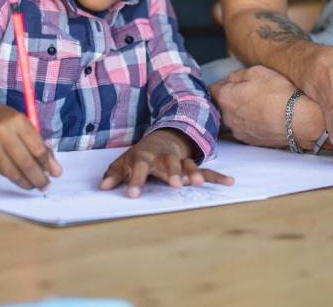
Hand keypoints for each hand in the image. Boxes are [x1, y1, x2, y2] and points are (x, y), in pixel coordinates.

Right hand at [0, 99, 60, 190]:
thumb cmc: (4, 120)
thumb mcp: (24, 124)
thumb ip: (40, 145)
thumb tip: (55, 170)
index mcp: (18, 121)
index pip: (37, 148)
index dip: (46, 164)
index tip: (53, 173)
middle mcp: (3, 132)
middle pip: (26, 162)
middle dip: (38, 178)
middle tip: (45, 185)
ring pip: (13, 172)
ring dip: (27, 182)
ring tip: (34, 185)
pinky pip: (4, 173)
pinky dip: (15, 179)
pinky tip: (21, 180)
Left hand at [99, 129, 233, 197]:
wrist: (162, 137)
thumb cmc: (140, 156)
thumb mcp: (124, 162)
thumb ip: (114, 175)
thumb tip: (102, 188)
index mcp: (145, 157)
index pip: (139, 168)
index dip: (136, 181)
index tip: (133, 195)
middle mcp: (163, 157)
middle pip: (168, 163)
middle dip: (172, 173)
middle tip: (175, 185)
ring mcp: (179, 160)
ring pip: (187, 165)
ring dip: (193, 172)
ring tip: (197, 182)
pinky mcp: (191, 165)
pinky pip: (206, 170)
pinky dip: (217, 176)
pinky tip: (229, 181)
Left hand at [210, 65, 303, 147]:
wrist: (300, 120)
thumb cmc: (279, 93)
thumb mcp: (257, 71)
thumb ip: (237, 75)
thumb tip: (229, 81)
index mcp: (225, 98)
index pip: (212, 89)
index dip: (223, 83)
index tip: (233, 82)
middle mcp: (228, 118)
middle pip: (223, 105)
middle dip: (232, 98)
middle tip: (251, 92)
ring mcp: (239, 132)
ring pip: (234, 118)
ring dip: (242, 111)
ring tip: (261, 105)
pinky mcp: (251, 141)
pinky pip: (246, 128)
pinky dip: (252, 123)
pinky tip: (265, 117)